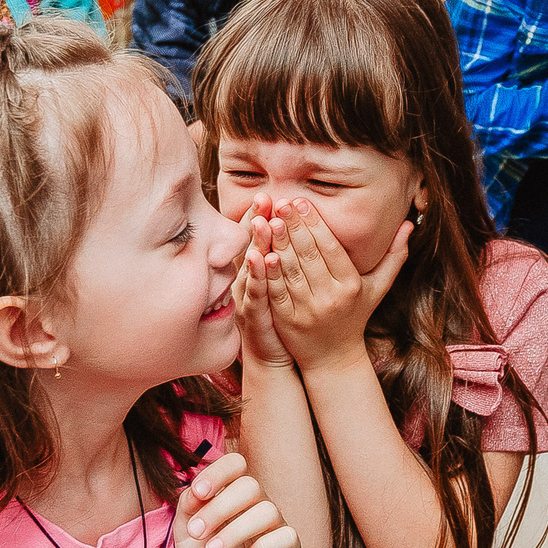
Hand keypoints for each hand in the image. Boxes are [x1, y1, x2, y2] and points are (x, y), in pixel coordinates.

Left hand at [173, 451, 300, 547]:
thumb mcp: (185, 534)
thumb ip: (188, 506)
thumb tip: (197, 488)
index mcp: (231, 495)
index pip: (236, 464)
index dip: (219, 472)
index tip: (199, 493)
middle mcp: (257, 505)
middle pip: (250, 486)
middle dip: (219, 509)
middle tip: (197, 534)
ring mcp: (276, 526)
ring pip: (267, 510)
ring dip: (234, 532)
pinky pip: (286, 536)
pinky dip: (262, 547)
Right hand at [233, 209, 294, 371]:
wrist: (273, 354)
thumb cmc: (281, 315)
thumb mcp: (283, 283)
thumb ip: (289, 255)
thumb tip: (300, 228)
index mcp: (257, 268)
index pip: (257, 236)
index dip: (260, 215)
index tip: (268, 194)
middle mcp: (248, 279)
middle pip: (252, 244)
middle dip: (258, 220)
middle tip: (263, 197)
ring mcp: (247, 296)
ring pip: (251, 266)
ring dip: (256, 242)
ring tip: (262, 221)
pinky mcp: (252, 315)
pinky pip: (255, 292)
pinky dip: (258, 275)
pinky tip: (262, 259)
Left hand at [261, 198, 408, 371]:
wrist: (334, 358)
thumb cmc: (355, 316)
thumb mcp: (378, 287)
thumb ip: (395, 255)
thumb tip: (410, 224)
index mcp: (351, 286)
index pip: (330, 248)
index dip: (315, 224)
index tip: (302, 202)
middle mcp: (331, 297)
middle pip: (309, 256)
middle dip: (294, 227)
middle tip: (282, 203)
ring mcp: (308, 310)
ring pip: (290, 271)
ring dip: (278, 244)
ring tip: (268, 220)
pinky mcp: (287, 321)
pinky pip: (276, 291)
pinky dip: (268, 272)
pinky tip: (260, 253)